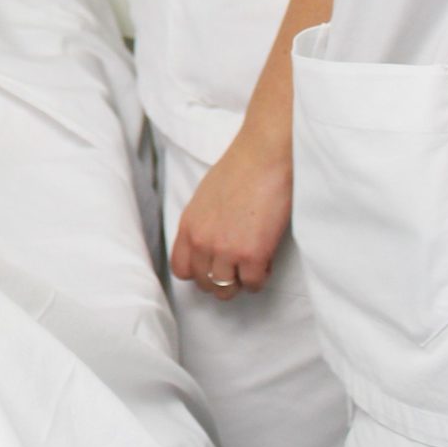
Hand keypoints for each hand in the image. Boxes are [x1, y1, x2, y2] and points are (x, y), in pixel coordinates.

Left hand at [168, 132, 292, 300]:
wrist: (263, 157)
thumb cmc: (239, 171)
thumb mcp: (205, 199)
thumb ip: (202, 225)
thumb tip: (208, 245)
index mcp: (188, 226)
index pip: (181, 269)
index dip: (199, 273)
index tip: (213, 268)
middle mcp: (202, 241)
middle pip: (205, 284)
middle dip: (222, 280)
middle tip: (238, 267)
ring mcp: (226, 250)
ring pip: (227, 289)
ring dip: (241, 281)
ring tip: (252, 264)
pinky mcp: (252, 255)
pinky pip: (254, 284)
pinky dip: (262, 277)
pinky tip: (266, 260)